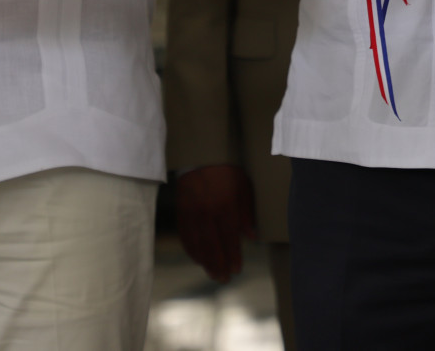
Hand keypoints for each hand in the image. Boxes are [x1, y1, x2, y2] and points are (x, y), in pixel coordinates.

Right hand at [175, 165, 256, 282]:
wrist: (201, 156)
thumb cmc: (228, 171)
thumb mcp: (244, 187)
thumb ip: (247, 213)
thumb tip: (252, 237)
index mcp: (225, 206)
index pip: (230, 238)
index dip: (233, 256)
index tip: (237, 270)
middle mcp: (207, 212)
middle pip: (212, 245)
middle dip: (219, 264)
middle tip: (224, 279)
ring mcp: (192, 213)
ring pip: (198, 243)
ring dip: (205, 262)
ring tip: (212, 274)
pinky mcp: (182, 212)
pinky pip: (185, 236)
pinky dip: (191, 250)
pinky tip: (198, 259)